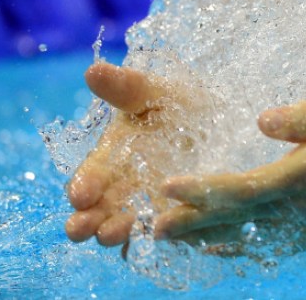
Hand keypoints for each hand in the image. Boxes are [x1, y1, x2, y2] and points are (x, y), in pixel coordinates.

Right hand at [64, 63, 190, 246]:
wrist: (226, 118)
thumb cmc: (180, 103)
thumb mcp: (155, 92)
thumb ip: (126, 87)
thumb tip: (92, 70)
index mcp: (112, 156)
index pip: (91, 175)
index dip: (83, 185)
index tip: (80, 194)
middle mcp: (124, 185)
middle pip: (98, 209)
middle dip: (88, 220)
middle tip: (82, 229)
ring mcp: (149, 203)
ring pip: (125, 224)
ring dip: (117, 231)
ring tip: (114, 233)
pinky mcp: (176, 217)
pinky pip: (163, 231)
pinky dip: (157, 235)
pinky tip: (156, 236)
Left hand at [154, 93, 305, 241]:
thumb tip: (264, 122)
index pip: (249, 189)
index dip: (205, 191)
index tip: (165, 190)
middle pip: (242, 219)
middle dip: (192, 223)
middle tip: (143, 229)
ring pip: (255, 233)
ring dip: (210, 235)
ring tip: (167, 237)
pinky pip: (279, 237)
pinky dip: (244, 239)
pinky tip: (227, 241)